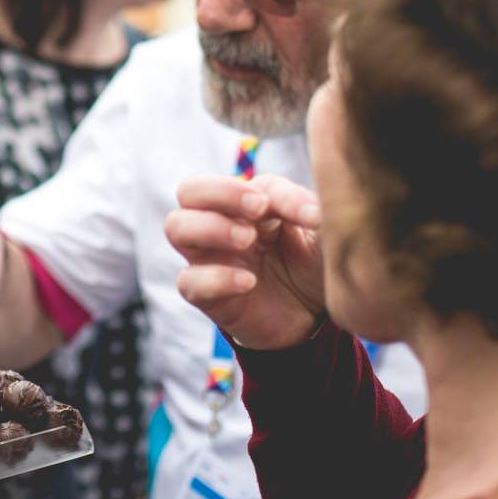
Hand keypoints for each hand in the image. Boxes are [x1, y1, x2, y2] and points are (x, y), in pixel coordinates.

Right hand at [165, 174, 325, 350]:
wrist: (313, 317)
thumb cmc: (311, 264)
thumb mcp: (320, 234)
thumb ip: (313, 213)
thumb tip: (311, 210)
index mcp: (246, 202)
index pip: (234, 181)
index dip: (260, 190)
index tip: (295, 210)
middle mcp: (220, 224)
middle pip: (189, 191)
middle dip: (219, 192)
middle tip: (258, 209)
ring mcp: (209, 259)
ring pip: (177, 227)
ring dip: (210, 228)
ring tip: (248, 240)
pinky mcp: (207, 296)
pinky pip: (189, 281)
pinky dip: (216, 278)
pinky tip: (249, 281)